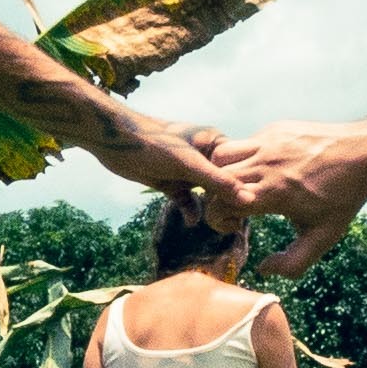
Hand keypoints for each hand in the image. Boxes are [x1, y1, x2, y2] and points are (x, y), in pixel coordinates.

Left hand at [92, 109, 253, 221]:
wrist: (114, 142)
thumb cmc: (153, 144)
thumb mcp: (189, 164)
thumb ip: (218, 182)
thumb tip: (248, 198)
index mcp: (213, 142)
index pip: (239, 166)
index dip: (246, 186)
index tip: (252, 207)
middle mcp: (203, 155)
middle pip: (223, 182)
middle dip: (227, 201)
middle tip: (234, 222)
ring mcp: (186, 169)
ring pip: (205, 193)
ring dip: (210, 207)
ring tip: (219, 226)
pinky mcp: (170, 180)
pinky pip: (187, 199)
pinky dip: (190, 210)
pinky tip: (191, 222)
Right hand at [214, 120, 366, 277]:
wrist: (366, 153)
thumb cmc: (344, 197)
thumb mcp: (323, 237)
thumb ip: (293, 263)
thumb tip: (264, 269)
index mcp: (274, 193)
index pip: (221, 204)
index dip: (218, 219)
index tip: (235, 225)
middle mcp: (265, 165)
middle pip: (215, 181)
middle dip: (216, 199)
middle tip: (234, 208)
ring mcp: (268, 143)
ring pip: (221, 155)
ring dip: (222, 173)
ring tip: (240, 186)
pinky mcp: (274, 129)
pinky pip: (244, 142)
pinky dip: (242, 157)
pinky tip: (261, 170)